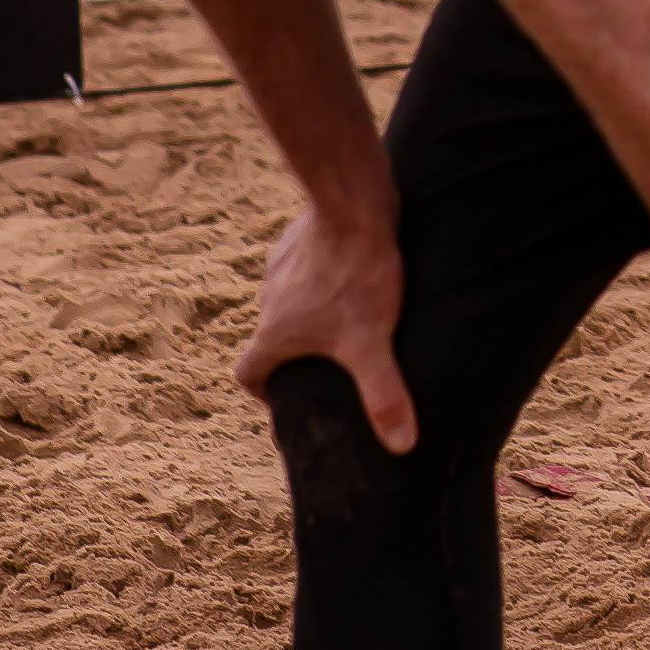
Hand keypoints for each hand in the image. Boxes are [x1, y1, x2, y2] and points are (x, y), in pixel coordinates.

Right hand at [235, 192, 415, 453]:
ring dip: (312, 310)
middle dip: (298, 352)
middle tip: (333, 360)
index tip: (287, 397)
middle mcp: (268, 299)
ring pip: (289, 298)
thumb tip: (402, 447)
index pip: (247, 374)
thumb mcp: (371, 341)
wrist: (352, 202)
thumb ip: (384, 395)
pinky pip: (306, 264)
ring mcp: (282, 264)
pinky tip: (356, 272)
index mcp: (274, 332)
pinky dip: (324, 274)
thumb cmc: (357, 274)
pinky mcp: (301, 236)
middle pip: (272, 336)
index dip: (263, 391)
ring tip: (351, 316)